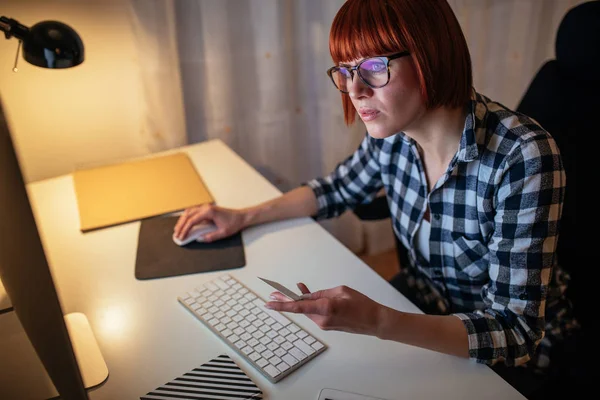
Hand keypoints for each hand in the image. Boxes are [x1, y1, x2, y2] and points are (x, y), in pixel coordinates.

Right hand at [173, 204, 245, 242]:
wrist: (241, 217)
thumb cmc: (234, 223)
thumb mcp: (223, 233)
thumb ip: (210, 237)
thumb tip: (199, 239)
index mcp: (209, 212)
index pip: (192, 220)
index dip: (185, 229)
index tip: (181, 236)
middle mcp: (206, 208)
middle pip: (188, 215)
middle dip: (180, 225)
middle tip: (176, 234)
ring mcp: (206, 207)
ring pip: (189, 212)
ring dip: (182, 220)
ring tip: (178, 229)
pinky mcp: (207, 209)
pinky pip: (193, 212)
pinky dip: (187, 217)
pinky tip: (184, 223)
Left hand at [266, 283, 383, 335]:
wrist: (374, 321)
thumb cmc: (361, 304)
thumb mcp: (340, 291)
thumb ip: (321, 293)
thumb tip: (307, 295)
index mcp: (326, 307)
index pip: (298, 307)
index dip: (282, 305)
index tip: (269, 303)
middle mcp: (322, 319)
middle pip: (300, 309)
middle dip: (286, 301)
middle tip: (272, 295)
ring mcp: (324, 324)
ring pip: (307, 311)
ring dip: (300, 301)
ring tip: (293, 289)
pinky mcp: (327, 325)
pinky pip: (313, 313)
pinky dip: (309, 305)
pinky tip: (306, 296)